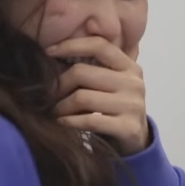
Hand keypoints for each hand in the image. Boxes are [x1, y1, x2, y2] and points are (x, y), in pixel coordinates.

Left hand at [46, 36, 149, 155]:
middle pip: (82, 73)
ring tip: (55, 111)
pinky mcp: (128, 127)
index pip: (98, 45)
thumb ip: (94, 66)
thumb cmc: (114, 108)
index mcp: (129, 66)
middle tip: (50, 94)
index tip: (49, 51)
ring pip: (82, 97)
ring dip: (61, 106)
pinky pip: (90, 120)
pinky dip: (70, 121)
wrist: (135, 141)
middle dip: (59, 84)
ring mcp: (133, 105)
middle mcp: (133, 83)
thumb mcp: (110, 83)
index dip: (71, 45)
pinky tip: (62, 122)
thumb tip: (55, 50)